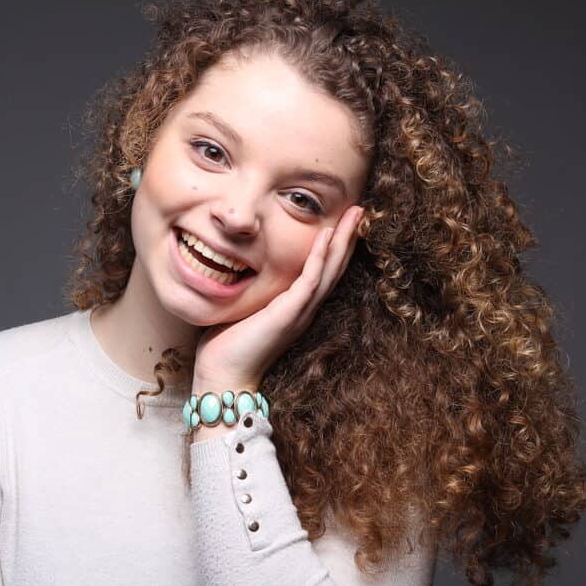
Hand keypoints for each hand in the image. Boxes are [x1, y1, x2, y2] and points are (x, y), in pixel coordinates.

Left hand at [191, 205, 364, 425]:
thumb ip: (251, 289)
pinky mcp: (288, 314)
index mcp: (296, 307)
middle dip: (348, 237)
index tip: (344, 220)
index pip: (323, 270)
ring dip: (343, 240)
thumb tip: (237, 266)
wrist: (224, 376)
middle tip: (361, 209)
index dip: (335, 246)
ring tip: (356, 214)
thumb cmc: (227, 346)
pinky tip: (327, 236)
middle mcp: (304, 309)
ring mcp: (299, 312)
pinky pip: (309, 281)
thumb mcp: (243, 308)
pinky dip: (319, 257)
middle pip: (335, 267)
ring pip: (330, 270)